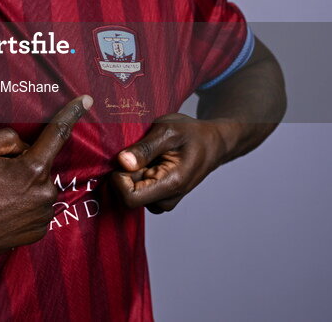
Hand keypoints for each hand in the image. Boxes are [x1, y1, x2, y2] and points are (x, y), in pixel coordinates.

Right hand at [0, 95, 91, 263]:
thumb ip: (7, 136)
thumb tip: (22, 145)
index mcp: (32, 170)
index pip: (57, 134)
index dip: (71, 114)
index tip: (86, 100)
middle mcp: (45, 193)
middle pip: (40, 164)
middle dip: (23, 163)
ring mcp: (43, 216)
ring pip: (39, 186)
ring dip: (23, 185)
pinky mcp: (38, 232)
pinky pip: (36, 207)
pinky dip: (23, 204)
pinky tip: (1, 210)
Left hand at [111, 114, 238, 213]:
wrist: (213, 143)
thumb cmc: (192, 134)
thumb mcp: (168, 130)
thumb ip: (145, 148)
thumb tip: (122, 162)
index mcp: (171, 184)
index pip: (130, 198)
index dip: (118, 180)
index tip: (123, 159)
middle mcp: (167, 199)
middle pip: (129, 196)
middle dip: (125, 175)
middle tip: (137, 152)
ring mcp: (164, 200)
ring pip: (132, 195)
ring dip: (131, 175)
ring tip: (147, 155)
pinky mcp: (160, 197)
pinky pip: (138, 192)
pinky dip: (137, 177)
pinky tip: (148, 162)